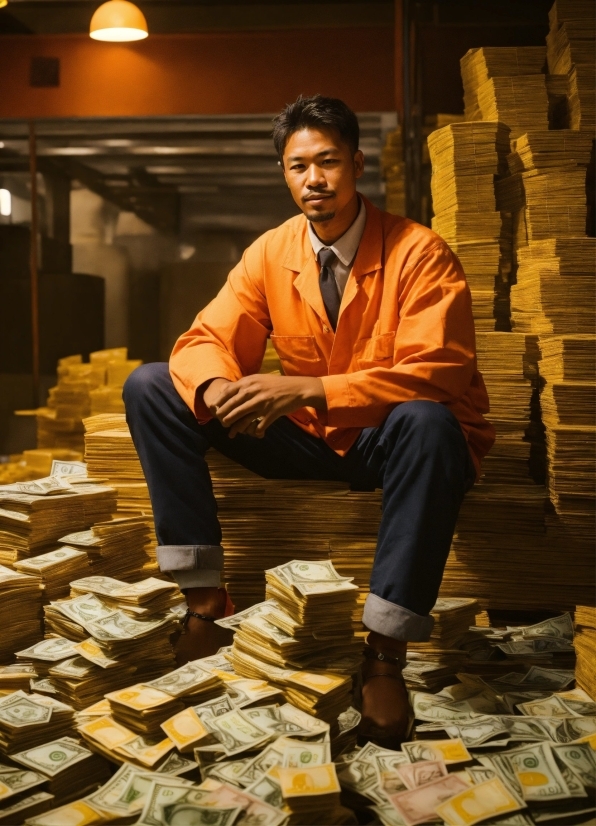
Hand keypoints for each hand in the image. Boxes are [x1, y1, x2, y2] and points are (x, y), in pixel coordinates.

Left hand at [207, 373, 325, 437]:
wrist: (298, 389)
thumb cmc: (277, 385)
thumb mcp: (260, 379)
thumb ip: (244, 384)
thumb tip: (225, 389)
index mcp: (250, 382)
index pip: (229, 392)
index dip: (220, 401)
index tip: (214, 408)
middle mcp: (255, 391)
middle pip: (233, 405)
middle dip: (224, 415)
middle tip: (220, 421)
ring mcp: (263, 403)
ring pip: (243, 416)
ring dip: (235, 425)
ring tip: (230, 430)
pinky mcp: (271, 413)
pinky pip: (259, 425)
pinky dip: (255, 431)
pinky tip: (253, 434)